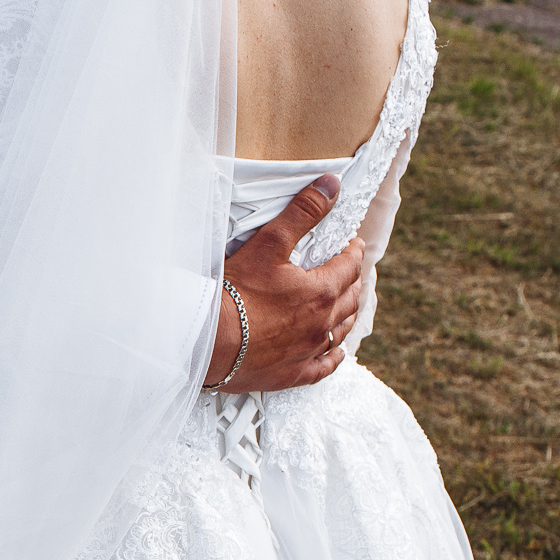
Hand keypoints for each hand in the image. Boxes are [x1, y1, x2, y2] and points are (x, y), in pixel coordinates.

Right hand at [205, 173, 365, 392]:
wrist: (206, 341)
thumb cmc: (233, 295)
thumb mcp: (269, 243)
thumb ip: (302, 213)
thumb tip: (330, 185)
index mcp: (321, 291)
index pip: (349, 267)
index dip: (352, 253)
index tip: (352, 246)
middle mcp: (320, 324)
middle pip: (350, 300)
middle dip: (353, 282)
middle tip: (350, 273)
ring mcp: (307, 351)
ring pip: (340, 331)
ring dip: (348, 315)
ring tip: (347, 306)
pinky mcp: (291, 373)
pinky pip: (324, 367)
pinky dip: (334, 357)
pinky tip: (338, 352)